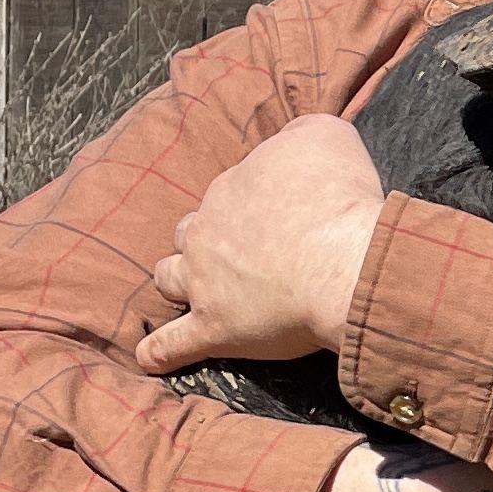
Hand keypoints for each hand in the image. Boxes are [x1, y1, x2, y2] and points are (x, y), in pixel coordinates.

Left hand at [134, 115, 384, 376]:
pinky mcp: (212, 328)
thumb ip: (300, 134)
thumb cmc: (340, 200)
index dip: (254, 206)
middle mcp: (208, 231)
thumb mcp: (327, 137)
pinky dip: (158, 351)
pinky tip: (149, 357)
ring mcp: (203, 282)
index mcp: (232, 188)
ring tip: (187, 290)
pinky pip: (173, 344)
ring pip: (171, 277)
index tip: (279, 218)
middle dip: (205, 240)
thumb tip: (289, 140)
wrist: (343, 263)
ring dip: (177, 281)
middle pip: (191, 232)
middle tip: (237, 252)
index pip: (232, 192)